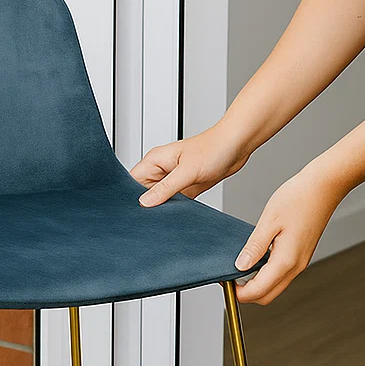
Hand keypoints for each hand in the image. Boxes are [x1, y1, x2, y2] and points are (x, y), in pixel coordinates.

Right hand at [131, 123, 250, 206]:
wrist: (236, 146)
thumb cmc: (214, 148)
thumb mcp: (187, 171)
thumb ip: (165, 188)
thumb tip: (145, 203)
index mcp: (155, 161)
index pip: (131, 181)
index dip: (128, 197)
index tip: (131, 212)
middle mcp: (161, 170)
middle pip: (143, 194)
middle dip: (146, 207)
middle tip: (150, 219)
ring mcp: (173, 180)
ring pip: (159, 201)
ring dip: (162, 210)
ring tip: (165, 217)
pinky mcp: (185, 189)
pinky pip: (174, 204)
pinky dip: (175, 211)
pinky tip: (177, 216)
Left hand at [234, 161, 347, 305]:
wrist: (324, 187)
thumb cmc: (299, 198)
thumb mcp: (269, 221)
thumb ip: (254, 248)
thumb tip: (240, 266)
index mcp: (286, 261)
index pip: (258, 291)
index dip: (239, 293)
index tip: (226, 283)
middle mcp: (295, 267)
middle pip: (267, 296)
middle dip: (247, 294)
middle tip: (231, 278)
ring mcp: (300, 263)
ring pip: (274, 288)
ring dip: (257, 285)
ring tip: (241, 268)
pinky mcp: (301, 257)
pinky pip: (281, 276)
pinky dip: (266, 275)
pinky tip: (256, 260)